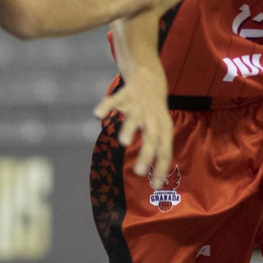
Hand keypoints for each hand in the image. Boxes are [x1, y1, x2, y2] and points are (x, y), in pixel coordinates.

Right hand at [94, 50, 173, 181]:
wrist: (149, 77)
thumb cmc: (155, 112)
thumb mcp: (161, 127)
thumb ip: (157, 149)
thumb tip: (157, 183)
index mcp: (164, 127)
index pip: (165, 150)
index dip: (161, 167)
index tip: (155, 185)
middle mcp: (152, 117)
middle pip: (152, 137)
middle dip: (146, 154)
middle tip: (138, 172)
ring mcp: (138, 106)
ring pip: (135, 118)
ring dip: (130, 129)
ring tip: (124, 143)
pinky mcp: (124, 95)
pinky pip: (114, 100)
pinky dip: (106, 106)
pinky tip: (97, 114)